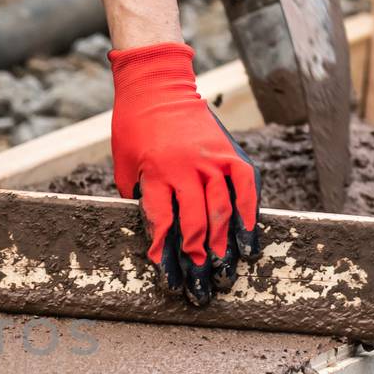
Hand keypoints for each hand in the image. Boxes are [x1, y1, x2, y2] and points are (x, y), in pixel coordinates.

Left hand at [108, 43, 259, 305]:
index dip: (165, 255)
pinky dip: (249, 216)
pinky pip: (246, 188)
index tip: (169, 280)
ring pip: (222, 211)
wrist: (156, 84)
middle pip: (195, 224)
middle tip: (201, 289)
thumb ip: (136, 195)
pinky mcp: (230, 152)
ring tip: (225, 274)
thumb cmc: (132, 126)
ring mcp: (211, 159)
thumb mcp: (124, 163)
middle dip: (198, 261)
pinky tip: (250, 242)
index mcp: (155, 174)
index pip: (162, 223)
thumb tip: (150, 229)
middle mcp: (185, 168)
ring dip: (225, 247)